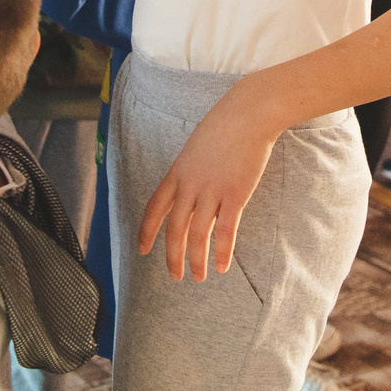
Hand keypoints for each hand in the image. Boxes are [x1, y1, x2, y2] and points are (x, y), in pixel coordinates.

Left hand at [138, 77, 279, 278]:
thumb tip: (191, 187)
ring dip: (197, 260)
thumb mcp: (196, 146)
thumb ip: (191, 169)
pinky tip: (222, 267)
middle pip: (175, 228)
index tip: (142, 249)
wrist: (248, 113)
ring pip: (198, 235)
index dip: (147, 231)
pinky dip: (222, 252)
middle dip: (172, 256)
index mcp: (177, 172)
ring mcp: (212, 190)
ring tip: (199, 277)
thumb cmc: (225, 125)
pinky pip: (225, 231)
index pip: (154, 207)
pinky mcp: (235, 194)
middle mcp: (190, 184)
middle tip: (175, 276)